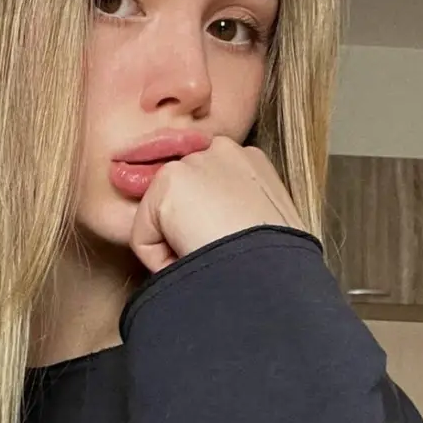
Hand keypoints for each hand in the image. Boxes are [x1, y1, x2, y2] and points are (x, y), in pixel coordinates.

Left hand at [130, 136, 307, 273]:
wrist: (271, 273)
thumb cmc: (277, 266)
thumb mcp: (268, 229)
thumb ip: (240, 215)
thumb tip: (217, 231)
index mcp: (250, 162)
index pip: (206, 195)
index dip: (208, 230)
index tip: (226, 251)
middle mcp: (222, 149)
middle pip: (181, 205)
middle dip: (188, 234)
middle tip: (216, 257)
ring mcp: (194, 162)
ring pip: (160, 223)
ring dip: (177, 248)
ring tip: (209, 258)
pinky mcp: (168, 182)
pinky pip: (144, 240)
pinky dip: (160, 261)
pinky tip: (193, 259)